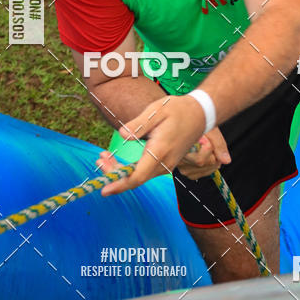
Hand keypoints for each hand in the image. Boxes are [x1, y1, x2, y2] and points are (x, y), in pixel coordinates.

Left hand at [97, 94, 230, 194]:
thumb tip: (122, 135)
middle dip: (114, 174)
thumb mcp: (157, 111)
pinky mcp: (166, 163)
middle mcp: (164, 162)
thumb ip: (139, 124)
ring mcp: (167, 165)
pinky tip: (117, 160)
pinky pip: (145, 172)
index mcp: (160, 150)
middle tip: (99, 159)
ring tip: (103, 157)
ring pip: (140, 176)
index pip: (138, 176)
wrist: (200, 113)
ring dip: (120, 171)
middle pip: (136, 179)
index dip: (120, 184)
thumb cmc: (177, 109)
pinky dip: (130, 169)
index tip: (104, 190)